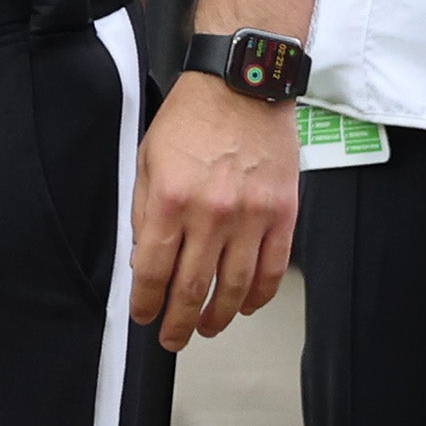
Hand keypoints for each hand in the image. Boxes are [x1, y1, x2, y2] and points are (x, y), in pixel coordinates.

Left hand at [129, 71, 300, 349]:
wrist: (242, 87)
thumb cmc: (191, 117)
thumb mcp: (148, 157)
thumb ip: (145, 210)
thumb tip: (142, 257)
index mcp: (171, 198)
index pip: (153, 269)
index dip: (146, 300)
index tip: (143, 315)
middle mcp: (211, 213)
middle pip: (193, 287)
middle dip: (179, 321)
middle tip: (172, 338)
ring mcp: (251, 217)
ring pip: (234, 287)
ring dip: (218, 316)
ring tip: (207, 329)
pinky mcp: (282, 215)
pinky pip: (271, 270)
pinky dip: (257, 296)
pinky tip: (244, 306)